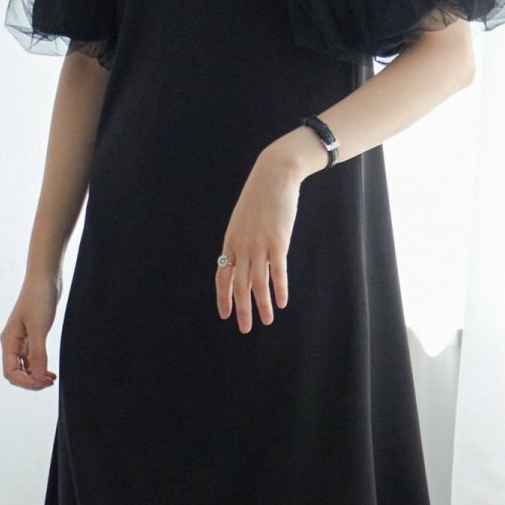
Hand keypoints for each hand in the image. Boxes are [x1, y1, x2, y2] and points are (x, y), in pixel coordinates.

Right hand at [1, 274, 59, 389]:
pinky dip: (39, 367)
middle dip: (31, 381)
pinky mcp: (32, 335)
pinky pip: (31, 358)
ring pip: (24, 367)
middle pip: (16, 372)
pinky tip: (50, 371)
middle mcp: (12, 342)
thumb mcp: (39, 328)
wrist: (45, 278)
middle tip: (49, 382)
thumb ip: (38, 353)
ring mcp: (21, 340)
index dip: (26, 382)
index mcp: (9, 341)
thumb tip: (37, 377)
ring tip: (51, 378)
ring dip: (36, 376)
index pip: (10, 372)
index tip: (43, 381)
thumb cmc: (39, 298)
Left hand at [216, 142, 313, 331]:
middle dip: (242, 309)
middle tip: (244, 328)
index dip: (224, 297)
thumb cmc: (260, 197)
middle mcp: (242, 247)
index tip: (225, 314)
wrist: (274, 176)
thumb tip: (244, 256)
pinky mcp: (278, 242)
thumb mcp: (243, 220)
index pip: (223, 276)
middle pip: (240, 285)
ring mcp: (259, 245)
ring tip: (267, 321)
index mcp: (230, 242)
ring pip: (258, 283)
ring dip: (261, 305)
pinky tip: (281, 303)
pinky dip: (279, 289)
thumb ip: (242, 239)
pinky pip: (278, 272)